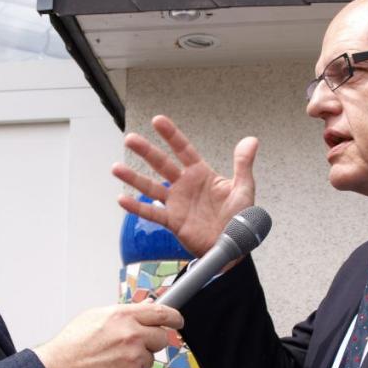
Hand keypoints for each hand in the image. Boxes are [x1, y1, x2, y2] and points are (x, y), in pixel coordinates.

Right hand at [33, 301, 183, 367]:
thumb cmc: (72, 344)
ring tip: (113, 359)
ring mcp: (133, 358)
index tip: (178, 320)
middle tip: (135, 344)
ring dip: (138, 359)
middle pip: (161, 338)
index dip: (174, 317)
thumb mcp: (96, 316)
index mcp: (123, 316)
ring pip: (150, 358)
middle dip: (153, 341)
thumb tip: (145, 309)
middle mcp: (131, 335)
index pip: (161, 313)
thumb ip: (124, 313)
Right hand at [112, 114, 258, 256]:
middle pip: (162, 164)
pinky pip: (152, 213)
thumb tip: (251, 140)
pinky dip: (137, 208)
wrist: (233, 246)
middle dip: (146, 151)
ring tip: (116, 168)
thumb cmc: (240, 219)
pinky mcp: (173, 222)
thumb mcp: (244, 190)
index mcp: (201, 174)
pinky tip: (122, 199)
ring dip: (133, 178)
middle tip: (130, 139)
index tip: (158, 121)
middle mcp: (185, 186)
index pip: (183, 150)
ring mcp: (177, 203)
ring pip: (151, 187)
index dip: (171, 135)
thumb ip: (243, 164)